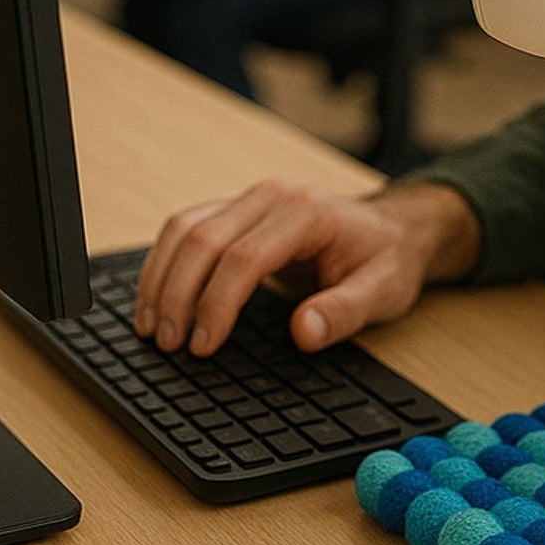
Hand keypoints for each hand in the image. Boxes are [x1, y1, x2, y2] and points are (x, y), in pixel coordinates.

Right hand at [132, 179, 481, 355]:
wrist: (393, 228)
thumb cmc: (387, 258)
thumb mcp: (383, 291)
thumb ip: (344, 312)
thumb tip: (303, 332)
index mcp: (307, 213)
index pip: (245, 257)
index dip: (216, 304)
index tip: (202, 346)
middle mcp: (273, 197)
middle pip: (204, 239)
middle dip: (177, 295)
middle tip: (168, 345)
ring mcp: (252, 200)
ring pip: (185, 228)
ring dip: (160, 277)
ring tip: (151, 328)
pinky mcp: (238, 212)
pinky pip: (187, 229)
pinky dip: (164, 263)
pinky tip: (156, 299)